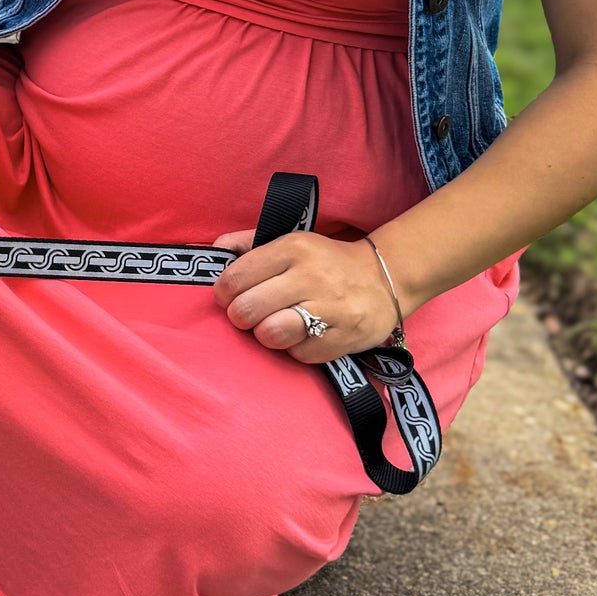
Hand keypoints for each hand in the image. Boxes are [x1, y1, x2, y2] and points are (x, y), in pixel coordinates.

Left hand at [209, 227, 400, 362]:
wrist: (385, 279)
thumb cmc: (325, 261)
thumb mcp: (290, 241)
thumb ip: (248, 243)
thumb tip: (211, 249)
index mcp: (293, 248)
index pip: (236, 277)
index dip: (224, 293)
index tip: (230, 296)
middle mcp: (311, 276)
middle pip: (248, 309)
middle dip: (240, 316)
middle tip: (249, 314)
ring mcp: (330, 309)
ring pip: (270, 334)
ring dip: (265, 334)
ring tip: (274, 325)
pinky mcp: (344, 337)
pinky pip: (299, 354)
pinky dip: (294, 349)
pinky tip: (302, 335)